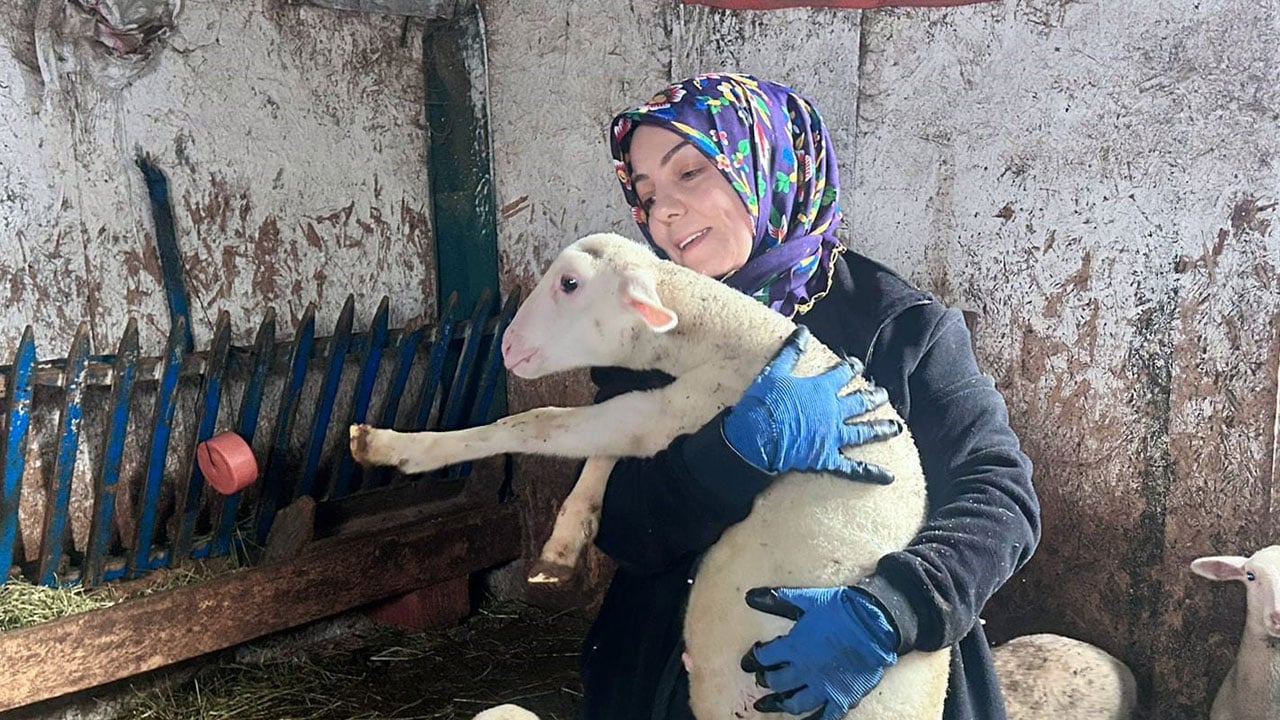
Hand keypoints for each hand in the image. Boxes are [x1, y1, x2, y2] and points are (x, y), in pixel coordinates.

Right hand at [722, 326, 900, 481]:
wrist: (756, 437)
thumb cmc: (763, 402)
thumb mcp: (774, 371)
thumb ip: (791, 351)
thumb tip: (803, 331)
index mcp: (821, 389)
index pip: (842, 374)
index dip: (851, 367)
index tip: (857, 365)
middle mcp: (833, 411)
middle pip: (859, 401)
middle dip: (874, 397)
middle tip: (884, 394)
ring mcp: (833, 436)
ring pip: (863, 431)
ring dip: (881, 428)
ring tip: (897, 427)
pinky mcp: (827, 458)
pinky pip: (853, 468)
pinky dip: (871, 472)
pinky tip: (889, 477)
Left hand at [741, 586, 898, 719]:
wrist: (877, 621)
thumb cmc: (842, 608)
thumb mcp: (807, 600)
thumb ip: (778, 601)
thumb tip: (749, 597)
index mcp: (794, 647)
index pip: (764, 657)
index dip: (754, 658)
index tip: (749, 660)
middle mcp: (805, 670)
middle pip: (776, 683)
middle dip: (766, 682)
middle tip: (762, 681)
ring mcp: (824, 687)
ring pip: (795, 704)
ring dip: (781, 704)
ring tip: (772, 704)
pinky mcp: (843, 698)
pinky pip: (826, 717)